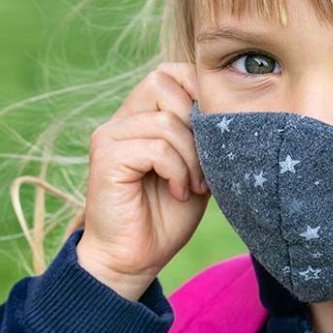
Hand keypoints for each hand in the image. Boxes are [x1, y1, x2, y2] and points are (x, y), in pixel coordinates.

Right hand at [75, 62, 209, 299]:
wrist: (134, 259)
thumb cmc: (167, 215)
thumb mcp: (196, 165)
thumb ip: (203, 133)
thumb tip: (226, 104)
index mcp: (141, 115)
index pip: (170, 72)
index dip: (198, 91)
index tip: (216, 131)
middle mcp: (122, 119)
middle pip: (163, 83)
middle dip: (196, 123)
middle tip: (205, 165)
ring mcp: (110, 136)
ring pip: (166, 121)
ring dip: (191, 157)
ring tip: (194, 185)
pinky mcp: (106, 157)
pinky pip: (156, 147)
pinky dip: (177, 171)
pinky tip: (178, 192)